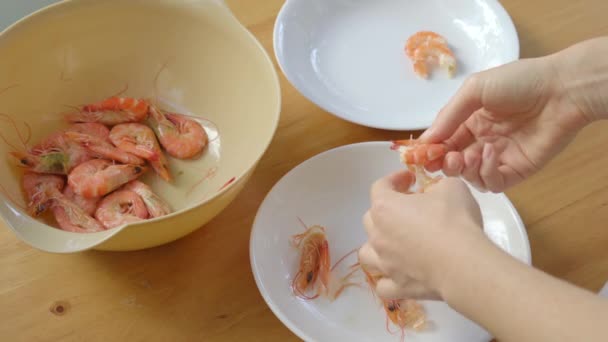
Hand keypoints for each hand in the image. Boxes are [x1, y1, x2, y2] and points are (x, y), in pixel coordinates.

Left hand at [358, 170, 486, 300]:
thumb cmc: (454, 221)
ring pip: (367, 253)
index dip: (395, 180)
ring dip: (377, 245)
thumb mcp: (451, 188)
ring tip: (394, 243)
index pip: (380, 187)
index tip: (410, 179)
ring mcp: (385, 263)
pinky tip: (399, 273)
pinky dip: (387, 278)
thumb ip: (437, 186)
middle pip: (371, 218)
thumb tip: (433, 192)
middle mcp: (378, 235)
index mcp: (385, 208)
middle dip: (387, 211)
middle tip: (409, 210)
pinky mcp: (397, 286)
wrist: (463, 264)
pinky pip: (382, 284)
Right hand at [420, 55, 590, 191]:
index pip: (443, 142)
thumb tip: (425, 140)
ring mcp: (499, 157)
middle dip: (444, 163)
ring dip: (464, 170)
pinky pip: (493, 182)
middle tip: (445, 159)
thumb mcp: (475, 89)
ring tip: (468, 156)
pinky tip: (489, 154)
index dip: (430, 150)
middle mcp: (481, 141)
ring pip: (470, 177)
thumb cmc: (519, 81)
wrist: (562, 89)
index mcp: (470, 121)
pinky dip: (486, 173)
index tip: (420, 156)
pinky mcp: (517, 170)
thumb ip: (448, 116)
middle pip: (454, 163)